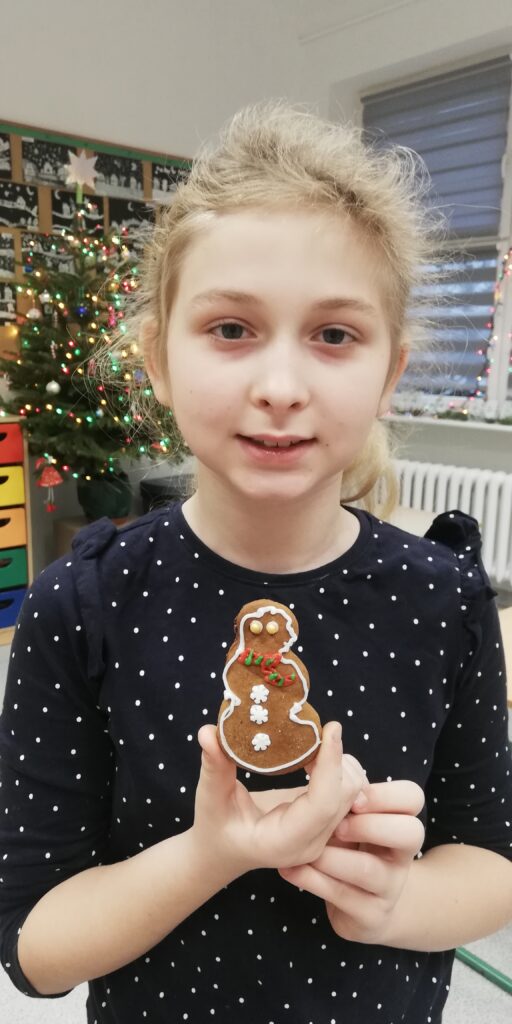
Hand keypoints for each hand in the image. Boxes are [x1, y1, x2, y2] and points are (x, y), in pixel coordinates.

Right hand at [193, 722, 366, 879]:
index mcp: (283, 842)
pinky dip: (340, 768)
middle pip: (346, 795)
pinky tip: (315, 757)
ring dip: (341, 761)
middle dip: (337, 757)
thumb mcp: (209, 797)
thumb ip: (213, 766)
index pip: (323, 803)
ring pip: (355, 792)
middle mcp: (310, 843)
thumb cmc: (215, 825)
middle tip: (311, 731)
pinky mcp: (326, 823)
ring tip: (313, 744)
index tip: (330, 726)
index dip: (331, 763)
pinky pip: (349, 791)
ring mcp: (322, 836)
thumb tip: (207, 731)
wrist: (223, 851)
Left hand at [278, 779, 424, 944]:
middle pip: (411, 832)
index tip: (352, 796)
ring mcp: (390, 888)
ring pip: (370, 870)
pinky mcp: (370, 916)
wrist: (362, 907)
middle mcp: (401, 855)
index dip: (385, 794)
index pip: (412, 797)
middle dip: (371, 824)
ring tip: (306, 851)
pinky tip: (288, 870)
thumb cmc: (351, 847)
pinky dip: (312, 881)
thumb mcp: (352, 816)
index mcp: (398, 821)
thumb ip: (343, 787)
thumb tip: (322, 746)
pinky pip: (343, 896)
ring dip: (333, 857)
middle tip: (336, 825)